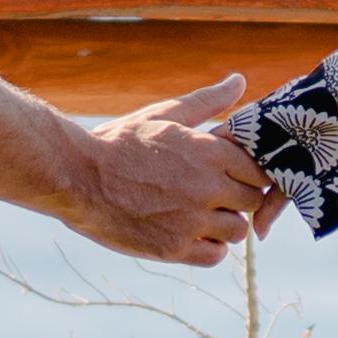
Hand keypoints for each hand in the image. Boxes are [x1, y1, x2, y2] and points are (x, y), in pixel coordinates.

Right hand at [59, 74, 273, 266]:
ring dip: (224, 224)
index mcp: (209, 153)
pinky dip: (208, 247)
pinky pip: (214, 256)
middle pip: (252, 201)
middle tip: (216, 194)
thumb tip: (240, 81)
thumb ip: (208, 101)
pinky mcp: (173, 248)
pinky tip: (191, 233)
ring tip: (201, 214)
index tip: (234, 174)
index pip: (259, 171)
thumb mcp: (165, 114)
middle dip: (238, 198)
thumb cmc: (121, 141)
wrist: (78, 176)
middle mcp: (207, 188)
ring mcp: (191, 221)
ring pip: (236, 231)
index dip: (249, 173)